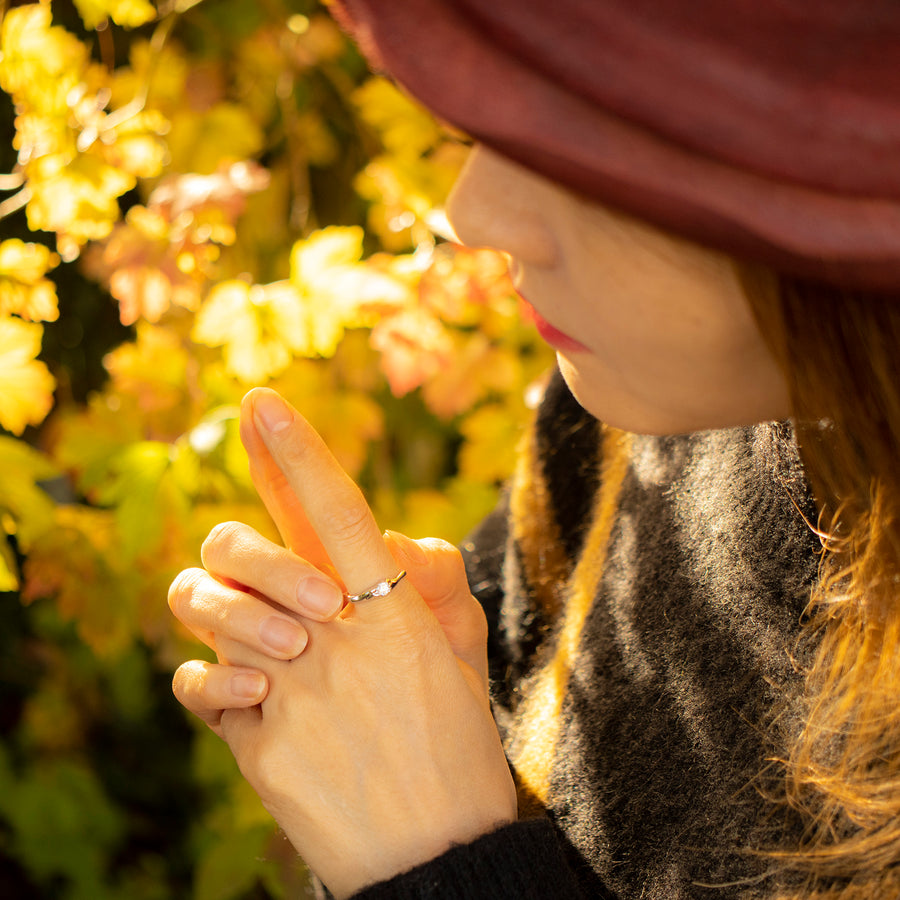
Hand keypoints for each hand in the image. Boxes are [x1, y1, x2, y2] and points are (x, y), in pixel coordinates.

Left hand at [172, 389, 515, 895]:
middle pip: (244, 549)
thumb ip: (428, 592)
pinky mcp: (257, 744)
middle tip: (283, 592)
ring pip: (208, 611)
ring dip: (224, 617)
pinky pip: (195, 684)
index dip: (299, 450)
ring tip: (271, 655)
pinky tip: (246, 700)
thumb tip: (400, 545)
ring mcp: (292, 693)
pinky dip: (208, 684)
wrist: (436, 860)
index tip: (261, 401)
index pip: (340, 511)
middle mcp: (337, 643)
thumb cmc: (456, 754)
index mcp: (396, 615)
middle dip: (241, 551)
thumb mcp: (460, 663)